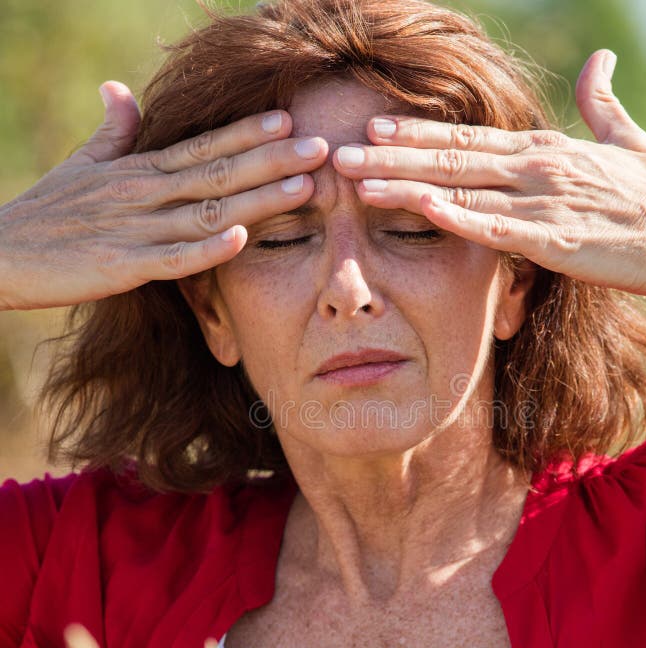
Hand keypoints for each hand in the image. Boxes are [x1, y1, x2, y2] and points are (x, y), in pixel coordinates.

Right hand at [0, 81, 326, 310]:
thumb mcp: (81, 166)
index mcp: (139, 171)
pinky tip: (241, 239)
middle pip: (218, 172)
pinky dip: (206, 250)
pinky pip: (173, 259)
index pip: (203, 146)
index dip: (248, 134)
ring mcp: (134, 230)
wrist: (0, 252)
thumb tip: (121, 90)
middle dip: (272, 160)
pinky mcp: (122, 267)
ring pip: (207, 211)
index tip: (290, 121)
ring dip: (257, 199)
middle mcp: (143, 194)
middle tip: (321, 147)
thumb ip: (112, 132)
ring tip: (304, 188)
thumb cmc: (48, 211)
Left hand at [332, 49, 645, 298]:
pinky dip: (454, 217)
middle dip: (392, 154)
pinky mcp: (550, 240)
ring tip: (358, 181)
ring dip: (405, 184)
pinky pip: (492, 228)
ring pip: (459, 189)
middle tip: (342, 151)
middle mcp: (533, 168)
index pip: (467, 137)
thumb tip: (600, 61)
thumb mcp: (625, 143)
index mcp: (543, 149)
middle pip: (449, 156)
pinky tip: (418, 208)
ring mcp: (540, 202)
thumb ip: (602, 102)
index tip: (376, 128)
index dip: (418, 132)